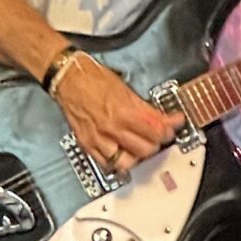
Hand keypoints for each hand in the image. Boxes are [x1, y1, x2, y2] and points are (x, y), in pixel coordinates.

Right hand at [52, 53, 180, 176]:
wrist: (66, 77)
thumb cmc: (91, 76)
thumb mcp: (123, 86)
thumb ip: (143, 106)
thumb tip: (162, 117)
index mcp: (124, 110)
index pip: (156, 129)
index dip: (170, 128)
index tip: (174, 124)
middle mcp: (112, 127)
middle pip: (147, 149)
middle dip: (156, 142)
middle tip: (158, 134)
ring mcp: (99, 138)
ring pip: (129, 162)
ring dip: (139, 155)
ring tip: (141, 146)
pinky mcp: (88, 144)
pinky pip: (108, 164)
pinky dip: (118, 161)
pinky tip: (123, 153)